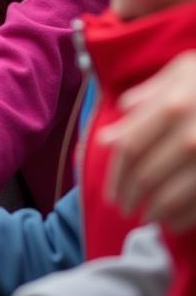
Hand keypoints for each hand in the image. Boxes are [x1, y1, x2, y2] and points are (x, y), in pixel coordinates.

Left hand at [100, 50, 195, 230]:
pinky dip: (183, 218)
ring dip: (154, 211)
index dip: (116, 173)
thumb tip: (108, 136)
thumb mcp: (181, 73)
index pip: (129, 147)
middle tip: (123, 208)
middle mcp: (189, 137)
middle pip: (146, 175)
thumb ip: (144, 100)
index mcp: (172, 107)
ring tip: (147, 217)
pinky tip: (174, 222)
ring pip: (171, 196)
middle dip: (130, 196)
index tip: (111, 191)